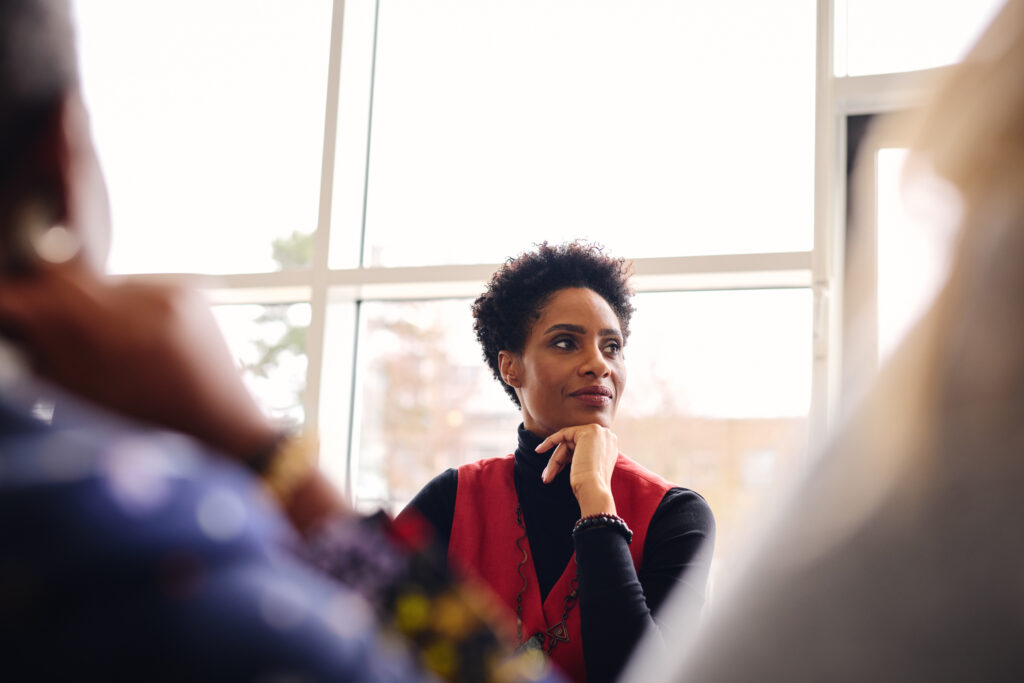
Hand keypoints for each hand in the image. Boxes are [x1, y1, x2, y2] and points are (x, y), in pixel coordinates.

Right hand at [0, 262, 277, 460]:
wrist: (221, 425)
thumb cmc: (150, 424)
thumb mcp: (86, 395)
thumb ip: (49, 347)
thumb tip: (18, 308)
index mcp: (123, 333)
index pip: (52, 291)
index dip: (19, 297)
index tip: (9, 305)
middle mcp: (153, 302)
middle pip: (76, 282)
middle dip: (58, 306)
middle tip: (56, 336)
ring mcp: (175, 292)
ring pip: (107, 287)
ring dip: (96, 310)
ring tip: (113, 352)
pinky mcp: (190, 291)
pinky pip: (139, 291)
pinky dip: (128, 312)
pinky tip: (141, 344)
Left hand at [536, 423, 617, 516]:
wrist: (595, 490)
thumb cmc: (591, 487)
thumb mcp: (588, 468)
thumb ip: (583, 456)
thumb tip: (566, 455)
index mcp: (609, 446)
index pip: (583, 447)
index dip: (567, 457)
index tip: (554, 469)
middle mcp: (606, 436)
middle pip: (573, 445)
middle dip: (558, 461)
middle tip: (546, 477)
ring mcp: (598, 432)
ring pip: (567, 443)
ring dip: (555, 461)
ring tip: (546, 477)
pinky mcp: (587, 432)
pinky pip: (563, 434)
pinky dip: (550, 441)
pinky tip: (539, 450)